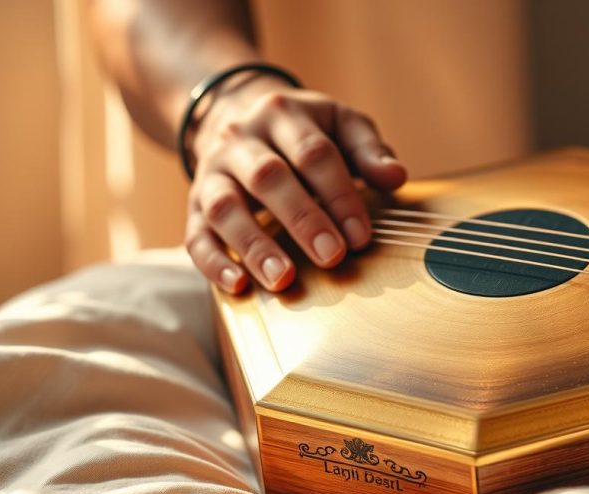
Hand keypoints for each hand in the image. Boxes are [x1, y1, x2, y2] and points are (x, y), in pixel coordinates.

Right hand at [183, 75, 406, 292]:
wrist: (233, 116)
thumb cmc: (302, 132)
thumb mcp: (338, 124)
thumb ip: (368, 149)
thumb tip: (395, 177)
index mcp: (282, 114)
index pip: (313, 153)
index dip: (339, 195)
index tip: (361, 236)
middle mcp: (240, 139)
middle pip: (268, 177)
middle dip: (302, 220)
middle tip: (332, 257)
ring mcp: (212, 172)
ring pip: (224, 207)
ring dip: (254, 245)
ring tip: (283, 279)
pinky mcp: (193, 205)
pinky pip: (194, 235)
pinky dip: (214, 262)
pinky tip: (238, 285)